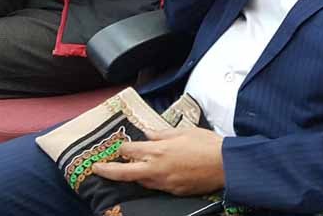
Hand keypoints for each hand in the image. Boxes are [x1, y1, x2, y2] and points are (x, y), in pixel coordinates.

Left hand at [91, 126, 223, 195]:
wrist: (226, 165)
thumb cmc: (207, 144)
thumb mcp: (183, 131)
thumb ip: (161, 133)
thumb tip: (147, 132)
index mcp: (158, 149)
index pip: (130, 149)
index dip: (122, 147)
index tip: (116, 147)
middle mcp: (157, 168)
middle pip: (124, 172)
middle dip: (108, 170)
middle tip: (96, 169)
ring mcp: (164, 183)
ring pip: (140, 181)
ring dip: (131, 175)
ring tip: (124, 171)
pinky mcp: (173, 191)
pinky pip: (155, 186)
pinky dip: (149, 180)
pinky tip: (150, 175)